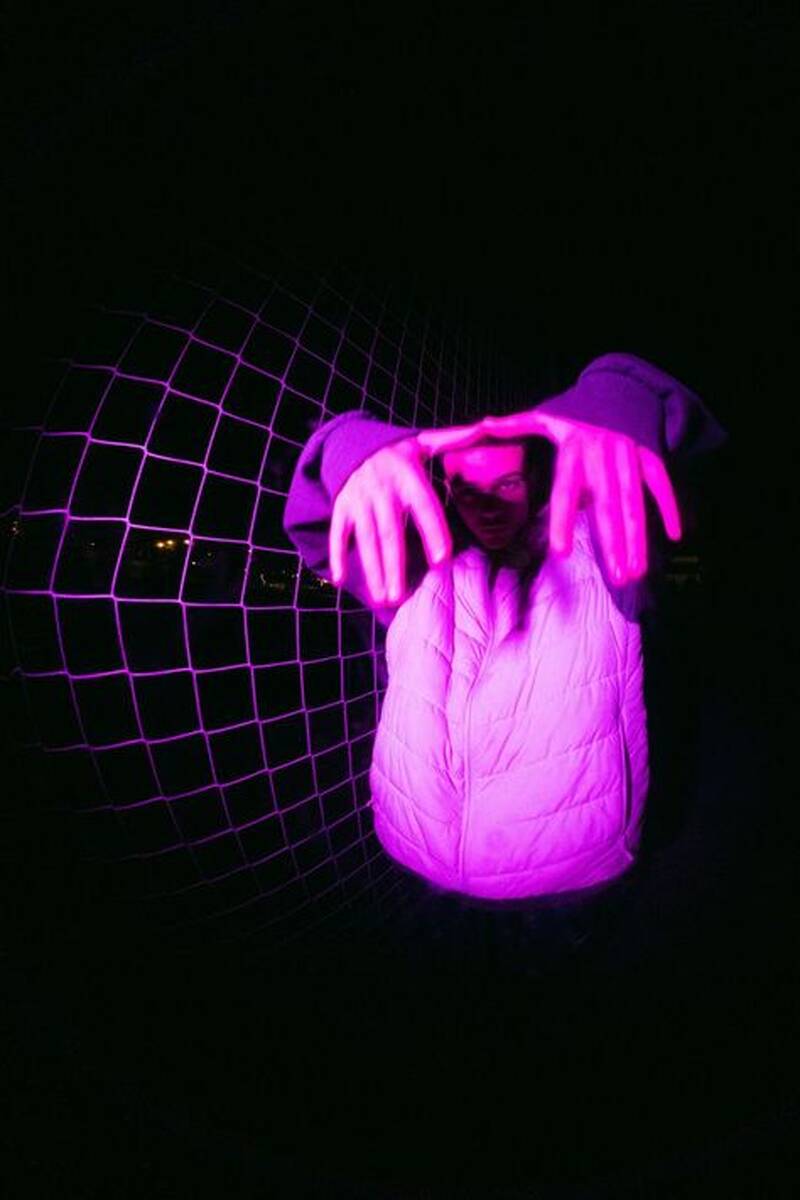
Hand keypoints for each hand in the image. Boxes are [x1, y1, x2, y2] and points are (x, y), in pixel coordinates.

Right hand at [329, 423, 484, 605]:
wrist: (353, 441)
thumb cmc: (398, 451)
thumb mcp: (424, 441)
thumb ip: (455, 439)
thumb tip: (486, 427)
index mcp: (409, 477)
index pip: (424, 509)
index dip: (433, 533)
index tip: (442, 561)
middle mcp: (383, 491)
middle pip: (391, 534)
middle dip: (395, 566)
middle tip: (401, 597)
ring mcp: (360, 500)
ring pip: (367, 540)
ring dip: (373, 570)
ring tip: (383, 597)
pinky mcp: (342, 507)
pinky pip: (339, 534)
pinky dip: (338, 556)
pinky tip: (342, 580)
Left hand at [418, 411, 680, 584]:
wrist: (616, 388)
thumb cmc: (575, 411)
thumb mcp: (545, 414)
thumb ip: (516, 425)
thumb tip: (483, 424)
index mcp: (573, 451)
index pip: (566, 492)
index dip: (563, 521)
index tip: (562, 553)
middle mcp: (602, 456)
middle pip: (608, 508)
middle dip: (613, 545)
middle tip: (616, 579)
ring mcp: (629, 456)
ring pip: (635, 503)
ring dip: (638, 538)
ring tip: (636, 572)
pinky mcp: (651, 455)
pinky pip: (661, 483)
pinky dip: (670, 506)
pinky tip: (674, 536)